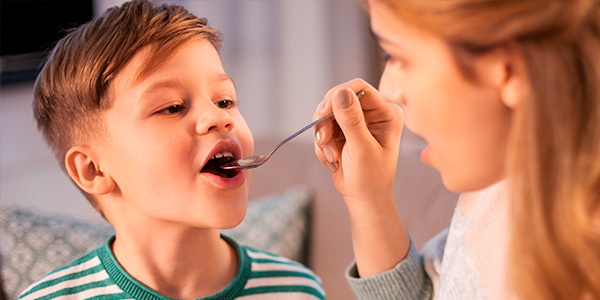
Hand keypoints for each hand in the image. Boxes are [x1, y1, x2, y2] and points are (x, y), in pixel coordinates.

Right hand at [313, 79, 408, 276]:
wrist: (364, 201)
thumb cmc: (371, 179)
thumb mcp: (362, 149)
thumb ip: (352, 120)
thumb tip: (340, 93)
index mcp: (387, 112)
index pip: (359, 88)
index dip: (337, 95)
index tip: (323, 112)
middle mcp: (373, 113)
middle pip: (338, 99)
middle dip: (326, 122)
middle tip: (324, 140)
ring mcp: (358, 122)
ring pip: (327, 115)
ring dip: (324, 137)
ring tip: (333, 157)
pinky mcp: (344, 131)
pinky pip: (323, 128)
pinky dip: (323, 145)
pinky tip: (335, 160)